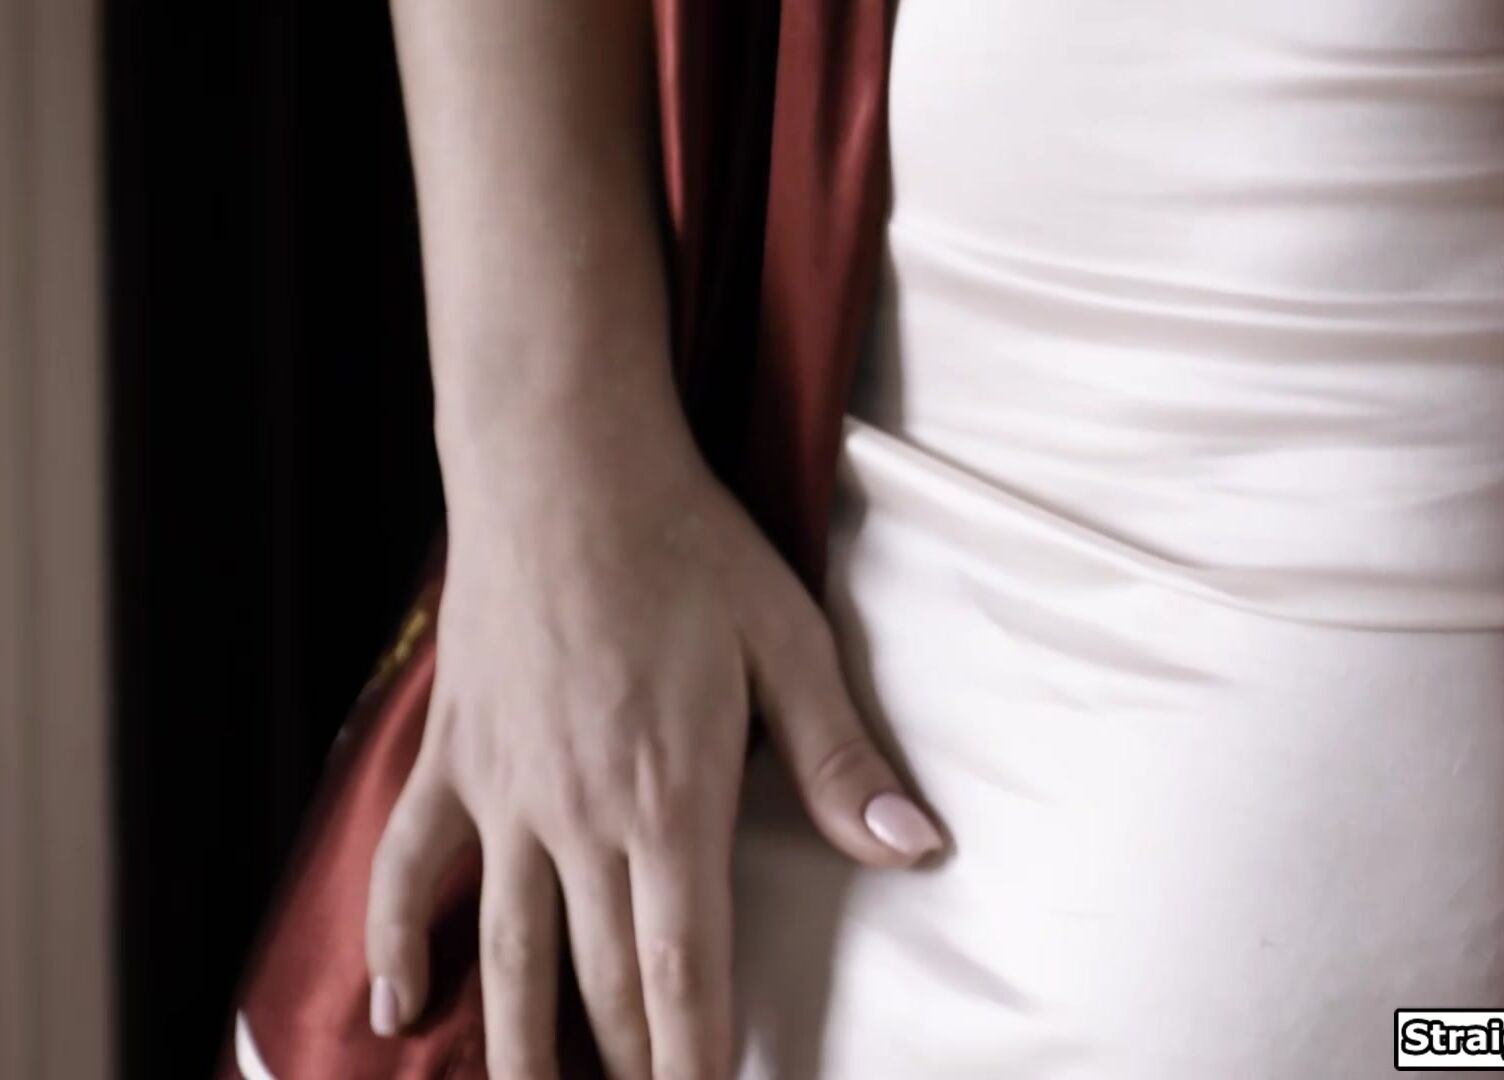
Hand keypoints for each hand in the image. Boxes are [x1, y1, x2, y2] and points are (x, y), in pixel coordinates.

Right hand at [363, 418, 943, 1079]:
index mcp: (671, 801)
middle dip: (624, 1064)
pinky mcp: (451, 756)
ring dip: (519, 1046)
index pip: (683, 971)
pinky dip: (394, 943)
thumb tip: (915, 849)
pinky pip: (406, 868)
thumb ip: (840, 760)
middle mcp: (579, 819)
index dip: (692, 1059)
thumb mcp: (788, 644)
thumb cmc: (684, 546)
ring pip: (504, 952)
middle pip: (599, 981)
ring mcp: (503, 793)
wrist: (563, 466)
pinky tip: (396, 1010)